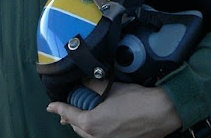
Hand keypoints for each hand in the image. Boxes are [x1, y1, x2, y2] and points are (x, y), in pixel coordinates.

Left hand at [47, 80, 181, 137]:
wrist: (159, 113)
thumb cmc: (136, 100)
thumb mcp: (111, 87)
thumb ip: (93, 84)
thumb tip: (84, 80)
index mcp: (91, 123)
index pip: (68, 115)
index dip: (58, 109)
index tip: (51, 106)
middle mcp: (97, 137)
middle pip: (76, 127)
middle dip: (70, 118)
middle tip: (66, 109)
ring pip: (88, 135)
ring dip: (82, 125)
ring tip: (81, 116)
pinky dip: (95, 130)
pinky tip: (100, 122)